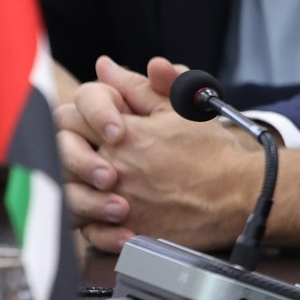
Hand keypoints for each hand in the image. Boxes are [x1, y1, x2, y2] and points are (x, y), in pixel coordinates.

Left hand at [54, 57, 261, 252]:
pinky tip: (109, 213)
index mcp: (125, 136)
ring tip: (100, 182)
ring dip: (77, 185)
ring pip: (67, 194)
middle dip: (73, 147)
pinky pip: (88, 231)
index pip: (73, 115)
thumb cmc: (213, 153)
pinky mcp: (126, 233)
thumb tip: (106, 67)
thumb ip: (139, 86)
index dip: (83, 114)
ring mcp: (117, 204)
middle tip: (96, 149)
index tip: (105, 121)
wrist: (239, 195)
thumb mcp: (180, 108)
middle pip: (60, 154)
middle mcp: (114, 170)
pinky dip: (92, 224)